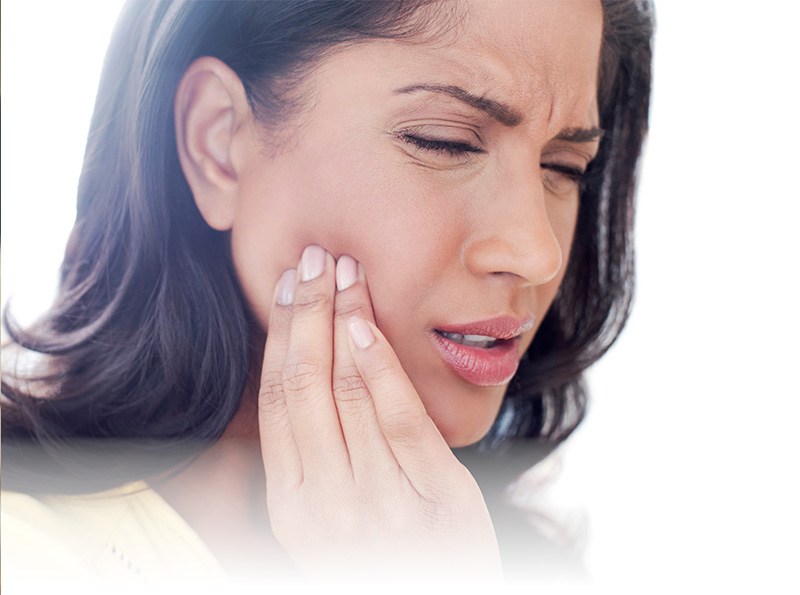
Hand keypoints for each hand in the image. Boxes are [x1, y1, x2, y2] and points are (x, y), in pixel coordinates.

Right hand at [258, 245, 502, 579]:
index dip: (280, 335)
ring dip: (343, 321)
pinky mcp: (437, 497)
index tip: (288, 287)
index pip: (276, 401)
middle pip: (304, 384)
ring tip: (344, 271)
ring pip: (347, 392)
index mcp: (293, 505)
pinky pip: (400, 419)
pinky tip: (370, 324)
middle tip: (313, 258)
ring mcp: (381, 503)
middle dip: (307, 312)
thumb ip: (313, 456)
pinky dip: (381, 366)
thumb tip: (299, 369)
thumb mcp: (330, 517)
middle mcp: (327, 504)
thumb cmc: (384, 554)